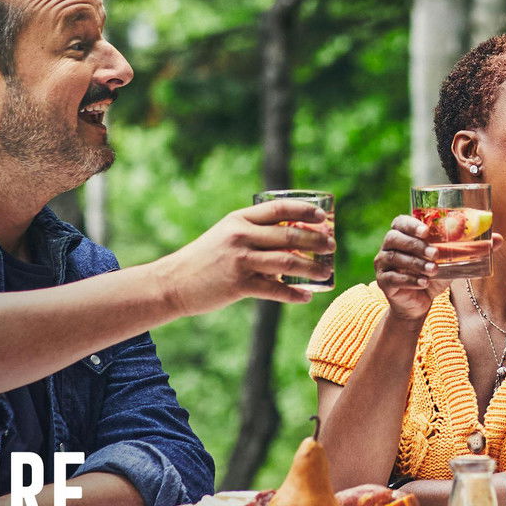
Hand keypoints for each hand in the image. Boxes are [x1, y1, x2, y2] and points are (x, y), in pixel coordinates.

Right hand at [157, 199, 335, 314]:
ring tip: (327, 271)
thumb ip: (255, 233)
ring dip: (312, 267)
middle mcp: (240, 236)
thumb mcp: (227, 235)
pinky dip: (294, 293)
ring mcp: (240, 260)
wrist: (174, 282)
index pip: (279, 209)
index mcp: (239, 219)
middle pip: (289, 235)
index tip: (323, 217)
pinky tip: (307, 296)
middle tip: (332, 246)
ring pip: (287, 261)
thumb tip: (293, 238)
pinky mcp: (238, 285)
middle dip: (316, 241)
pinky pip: (275, 289)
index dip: (305, 211)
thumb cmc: (206, 258)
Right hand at [372, 214, 502, 320]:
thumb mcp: (453, 261)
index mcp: (404, 234)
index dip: (411, 224)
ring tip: (433, 270)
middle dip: (416, 245)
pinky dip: (410, 280)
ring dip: (416, 264)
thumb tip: (499, 239)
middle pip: (395, 238)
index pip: (400, 222)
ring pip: (396, 258)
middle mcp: (390, 245)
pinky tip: (423, 284)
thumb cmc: (435, 274)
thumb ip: (471, 249)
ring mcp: (383, 263)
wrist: (419, 303)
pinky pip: (394, 277)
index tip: (427, 231)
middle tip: (435, 254)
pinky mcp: (383, 281)